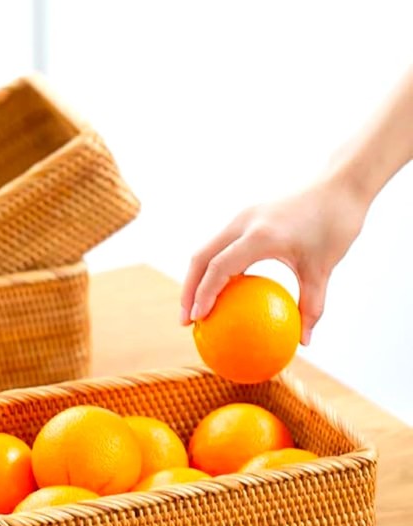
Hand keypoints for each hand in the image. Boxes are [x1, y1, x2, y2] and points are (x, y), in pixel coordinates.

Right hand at [180, 174, 369, 344]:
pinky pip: (220, 245)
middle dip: (189, 290)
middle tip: (186, 321)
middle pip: (201, 258)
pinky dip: (212, 268)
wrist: (340, 183)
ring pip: (206, 250)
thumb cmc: (335, 224)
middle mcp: (244, 223)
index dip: (204, 294)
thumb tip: (304, 342)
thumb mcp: (324, 269)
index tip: (198, 319)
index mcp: (261, 235)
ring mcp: (242, 217)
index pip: (220, 267)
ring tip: (195, 309)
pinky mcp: (245, 217)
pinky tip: (219, 291)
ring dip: (196, 279)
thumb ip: (311, 305)